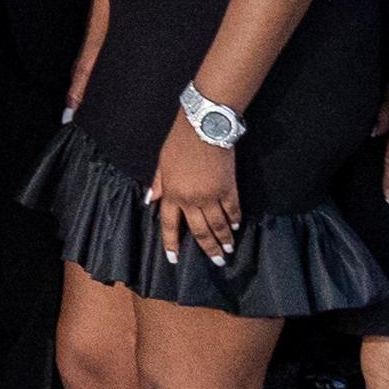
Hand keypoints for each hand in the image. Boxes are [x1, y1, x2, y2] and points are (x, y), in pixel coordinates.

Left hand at [150, 119, 241, 262]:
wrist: (204, 127)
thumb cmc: (179, 142)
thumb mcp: (162, 163)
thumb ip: (158, 183)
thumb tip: (151, 200)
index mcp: (172, 194)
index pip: (170, 225)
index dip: (171, 243)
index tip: (174, 260)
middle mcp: (191, 200)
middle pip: (199, 231)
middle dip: (207, 248)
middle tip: (216, 261)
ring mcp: (211, 196)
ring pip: (218, 225)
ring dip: (224, 239)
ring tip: (228, 249)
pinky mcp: (229, 188)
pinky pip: (233, 209)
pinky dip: (235, 220)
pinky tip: (237, 227)